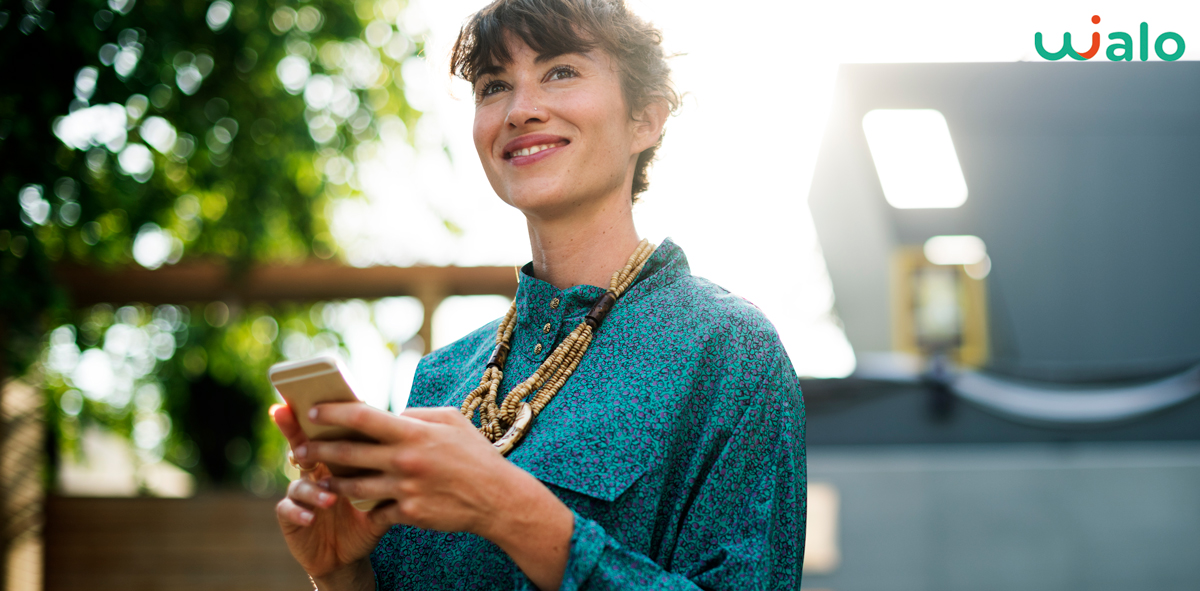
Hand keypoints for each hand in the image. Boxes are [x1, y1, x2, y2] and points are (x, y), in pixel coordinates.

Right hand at [271, 404, 385, 588]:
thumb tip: (413, 438)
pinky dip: (299, 512)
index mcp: (336, 460)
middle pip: (301, 446)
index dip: (318, 415)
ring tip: (330, 498)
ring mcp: (300, 494)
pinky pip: (288, 510)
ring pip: (298, 482)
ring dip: (313, 489)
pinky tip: (310, 517)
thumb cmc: (368, 516)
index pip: (327, 432)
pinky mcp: (291, 517)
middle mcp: (314, 472)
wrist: (350, 555)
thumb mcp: (381, 491)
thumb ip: (390, 467)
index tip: (314, 400)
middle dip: (294, 434)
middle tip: (303, 433)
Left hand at [304, 404, 573, 589]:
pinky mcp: (409, 514)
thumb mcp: (451, 420)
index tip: (312, 412)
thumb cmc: (474, 455)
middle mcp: (405, 460)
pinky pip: (376, 510)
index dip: (332, 413)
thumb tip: (392, 414)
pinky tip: (354, 503)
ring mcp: (405, 489)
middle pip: (347, 453)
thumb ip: (417, 415)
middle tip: (299, 449)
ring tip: (317, 478)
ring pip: (354, 486)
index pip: (362, 417)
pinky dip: (365, 506)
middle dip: (317, 450)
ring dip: (331, 482)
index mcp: (413, 432)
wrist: (497, 498)